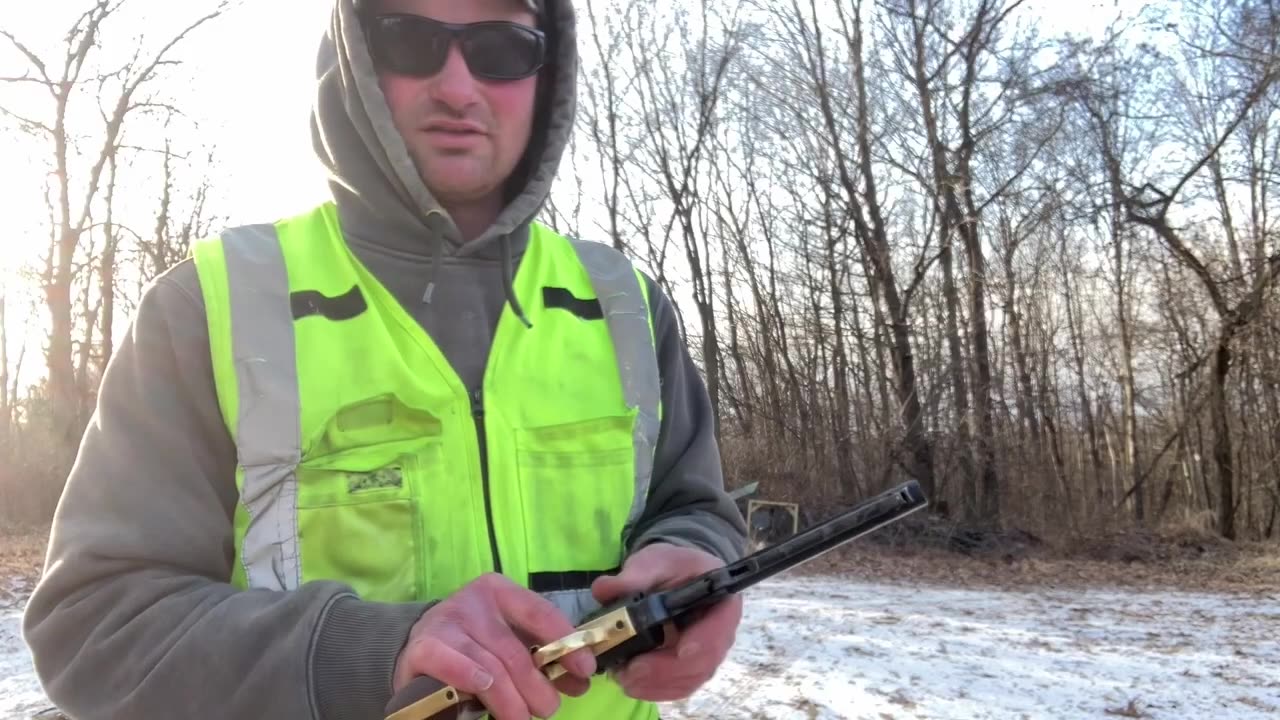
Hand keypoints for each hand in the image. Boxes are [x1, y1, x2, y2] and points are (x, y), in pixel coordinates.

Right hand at [393, 573, 597, 719]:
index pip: (540, 613)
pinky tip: (484, 688)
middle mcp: (473, 602)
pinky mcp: (423, 647)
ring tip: (521, 718)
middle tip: (548, 709)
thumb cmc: (475, 644)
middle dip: (537, 686)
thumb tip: (580, 680)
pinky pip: (451, 663)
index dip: (566, 642)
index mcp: (500, 592)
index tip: (585, 670)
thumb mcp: (511, 643)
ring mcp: (446, 623)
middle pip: (514, 650)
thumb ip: (543, 658)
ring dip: (510, 698)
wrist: (418, 648)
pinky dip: (470, 677)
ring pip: (489, 665)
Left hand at [590, 543, 742, 701]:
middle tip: (631, 671)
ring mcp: (707, 655)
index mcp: (721, 602)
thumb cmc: (671, 568)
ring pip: (688, 681)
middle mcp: (721, 634)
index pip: (720, 628)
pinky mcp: (690, 670)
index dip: (703, 643)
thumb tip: (604, 588)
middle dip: (666, 671)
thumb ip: (635, 575)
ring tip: (623, 677)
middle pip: (703, 663)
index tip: (680, 651)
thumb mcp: (655, 562)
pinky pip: (677, 688)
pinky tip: (631, 683)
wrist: (673, 578)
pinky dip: (653, 690)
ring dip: (655, 684)